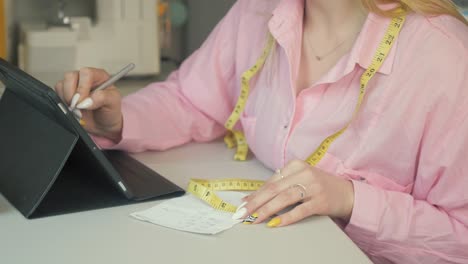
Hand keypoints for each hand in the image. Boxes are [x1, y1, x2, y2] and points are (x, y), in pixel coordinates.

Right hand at [54, 68, 122, 141]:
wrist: (103, 124)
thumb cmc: (110, 110)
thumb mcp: (113, 103)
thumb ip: (103, 98)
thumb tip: (88, 100)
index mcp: (98, 76)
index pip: (86, 73)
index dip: (83, 87)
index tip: (84, 101)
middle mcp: (84, 78)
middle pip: (70, 76)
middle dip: (72, 93)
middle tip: (78, 106)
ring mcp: (73, 85)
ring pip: (61, 85)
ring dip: (67, 100)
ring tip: (77, 110)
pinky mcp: (64, 94)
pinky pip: (57, 94)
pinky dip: (62, 104)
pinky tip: (72, 110)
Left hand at [234, 160, 354, 226]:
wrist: (348, 193)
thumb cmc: (319, 187)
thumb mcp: (299, 180)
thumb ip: (279, 187)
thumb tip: (250, 199)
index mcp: (296, 165)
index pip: (270, 182)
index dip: (254, 194)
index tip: (241, 205)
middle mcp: (304, 173)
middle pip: (274, 189)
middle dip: (255, 203)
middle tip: (241, 213)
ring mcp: (313, 187)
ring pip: (284, 199)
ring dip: (266, 210)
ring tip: (254, 219)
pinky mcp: (321, 201)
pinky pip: (300, 210)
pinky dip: (286, 217)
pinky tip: (275, 223)